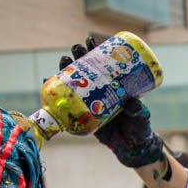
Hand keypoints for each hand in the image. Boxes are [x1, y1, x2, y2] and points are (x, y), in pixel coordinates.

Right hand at [60, 37, 165, 167]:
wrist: (132, 147)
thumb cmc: (139, 127)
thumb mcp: (140, 116)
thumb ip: (137, 110)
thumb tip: (132, 104)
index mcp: (113, 85)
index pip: (103, 63)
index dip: (95, 51)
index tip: (90, 40)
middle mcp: (100, 90)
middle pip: (86, 68)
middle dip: (79, 56)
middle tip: (76, 49)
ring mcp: (90, 102)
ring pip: (75, 82)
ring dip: (66, 69)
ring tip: (63, 61)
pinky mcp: (83, 115)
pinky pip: (67, 103)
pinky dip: (55, 92)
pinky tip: (47, 81)